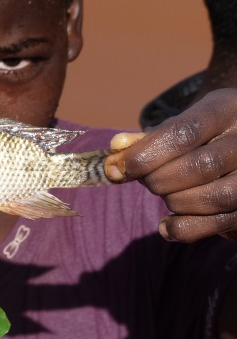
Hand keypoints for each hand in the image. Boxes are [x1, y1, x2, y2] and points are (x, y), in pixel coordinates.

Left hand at [105, 88, 236, 241]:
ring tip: (164, 194)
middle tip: (145, 180)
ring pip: (213, 197)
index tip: (114, 169)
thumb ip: (146, 138)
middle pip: (199, 167)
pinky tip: (166, 226)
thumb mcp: (177, 126)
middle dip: (158, 179)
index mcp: (225, 109)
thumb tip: (115, 147)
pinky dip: (184, 229)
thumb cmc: (201, 135)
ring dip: (174, 201)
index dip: (143, 155)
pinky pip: (219, 224)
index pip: (183, 133)